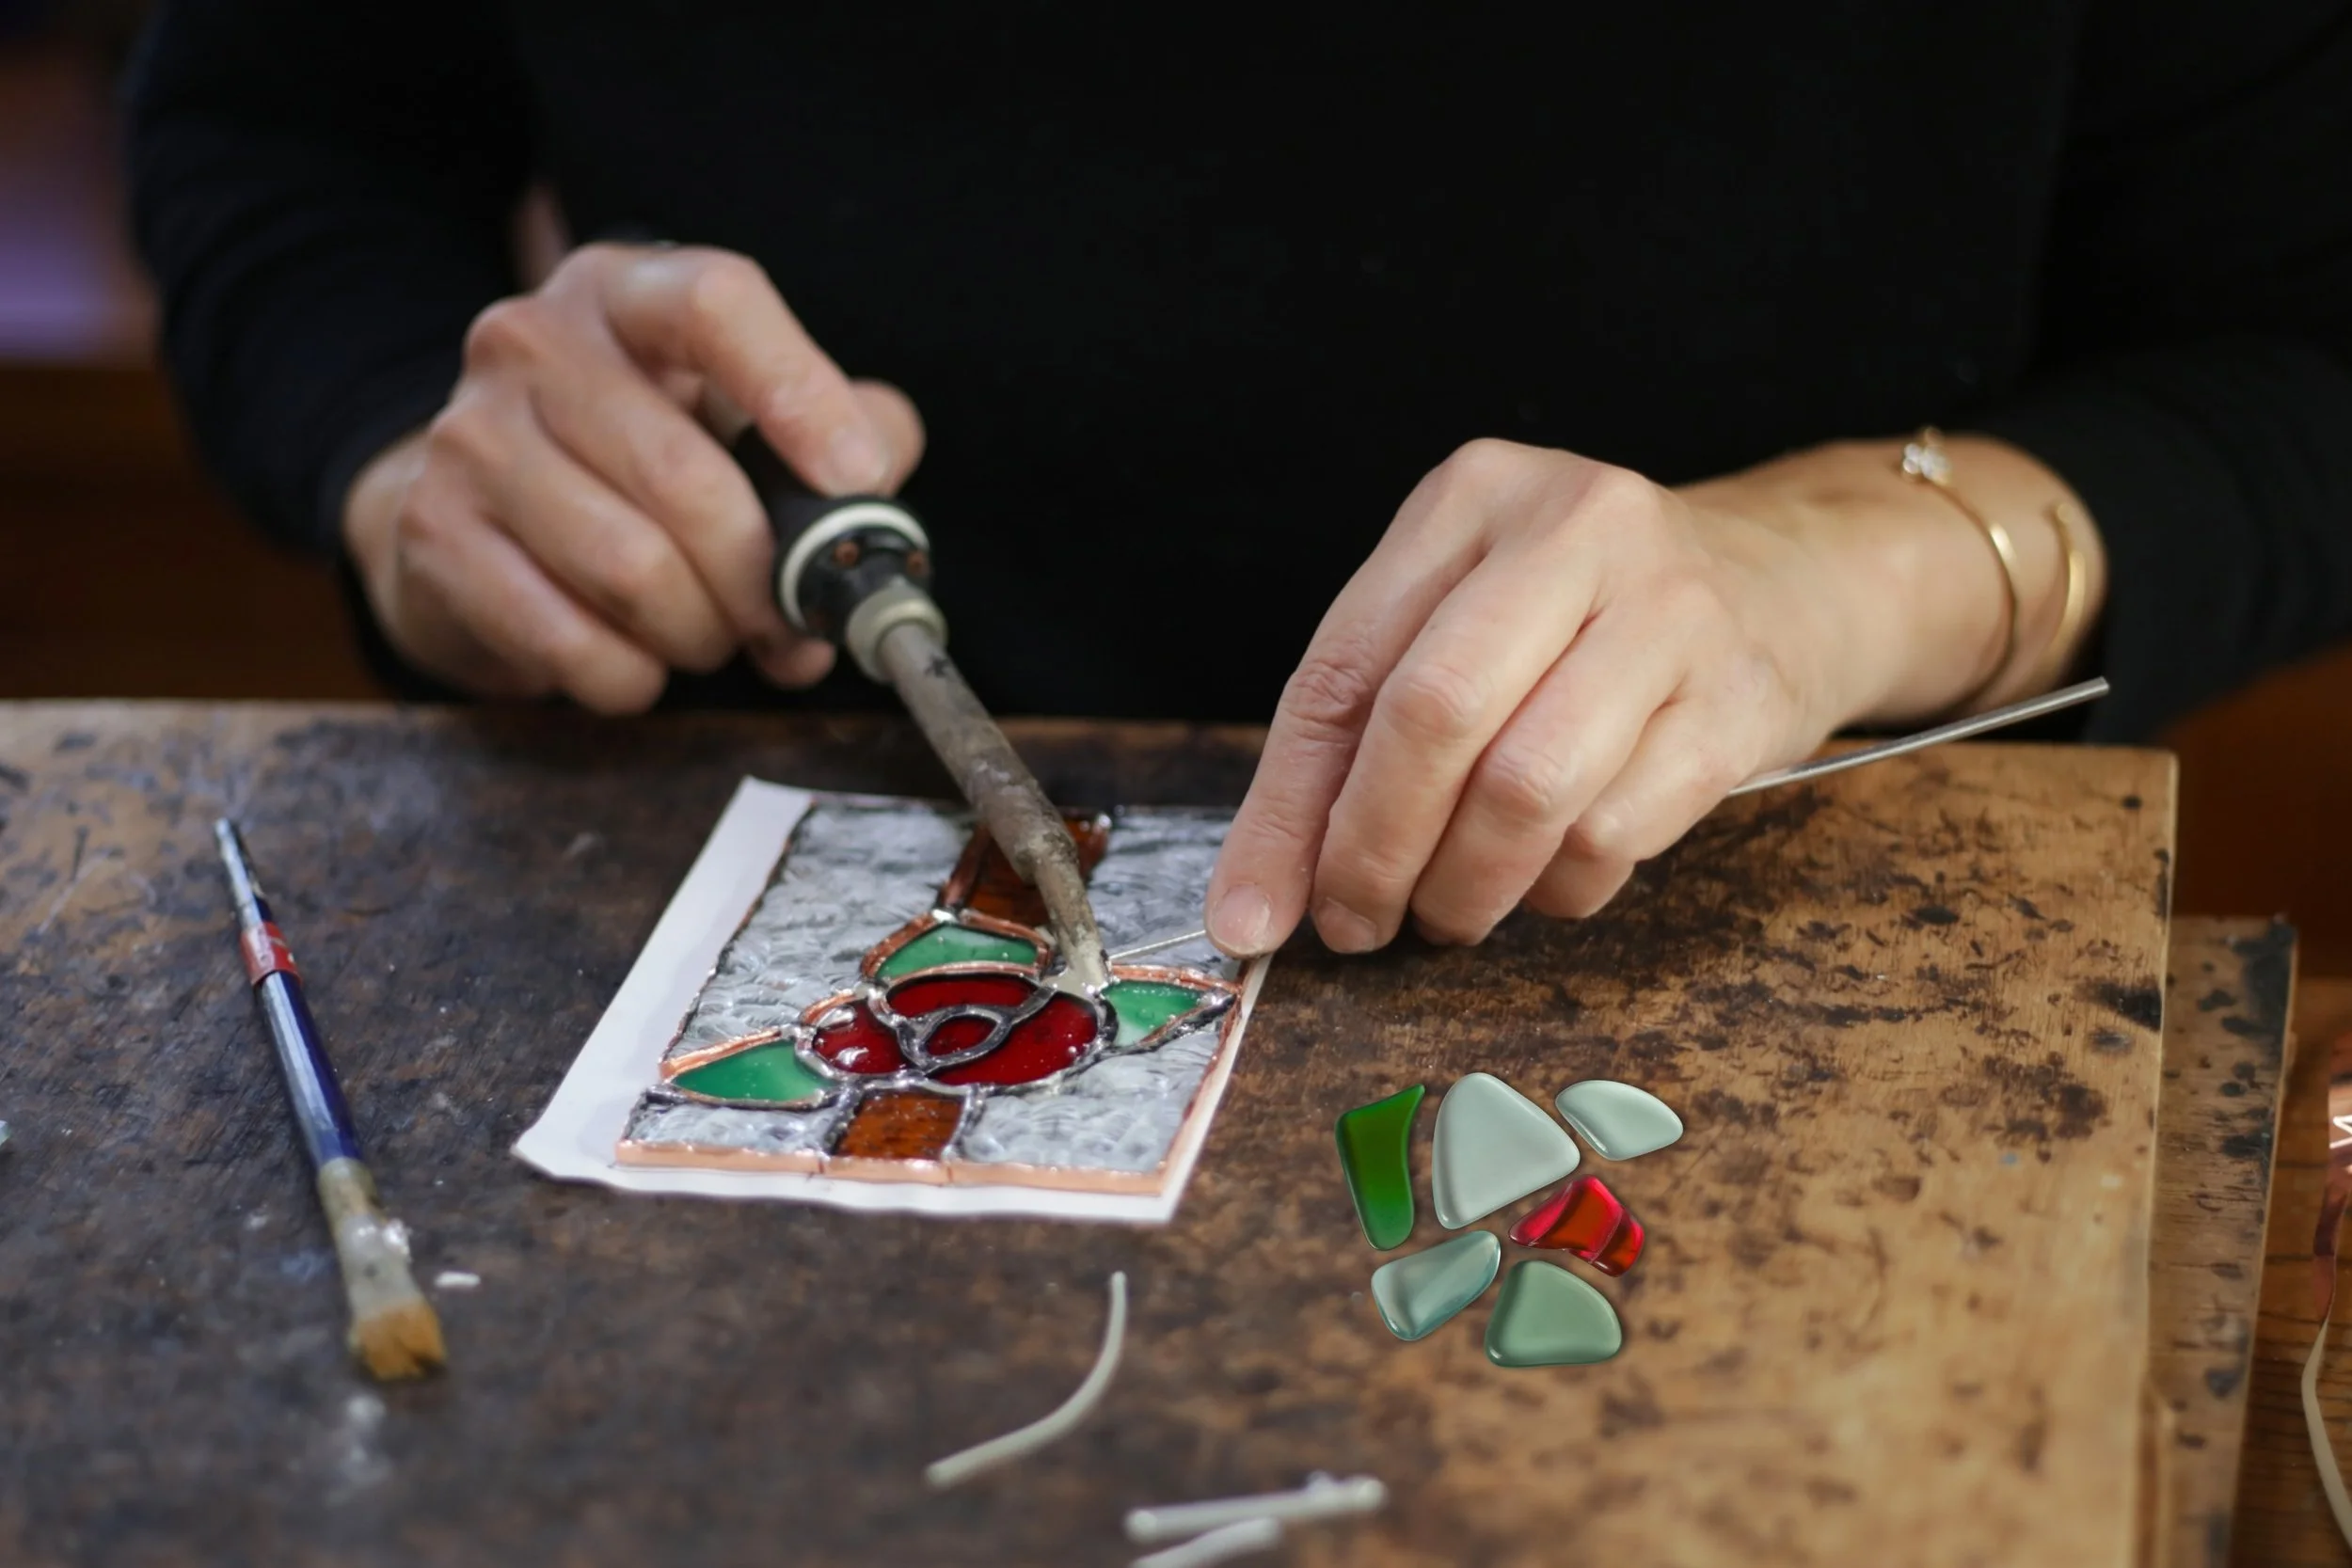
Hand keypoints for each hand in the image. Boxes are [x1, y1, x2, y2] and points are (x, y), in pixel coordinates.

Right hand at [343, 243, 923, 710]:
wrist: (482, 508)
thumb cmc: (646, 461)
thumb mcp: (752, 418)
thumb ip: (850, 432)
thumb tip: (879, 494)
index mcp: (627, 293)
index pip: (717, 304)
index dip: (800, 395)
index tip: (855, 477)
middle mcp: (531, 342)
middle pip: (685, 477)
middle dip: (763, 579)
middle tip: (790, 623)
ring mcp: (470, 436)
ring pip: (632, 570)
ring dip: (701, 634)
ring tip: (712, 636)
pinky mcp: (434, 535)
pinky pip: (570, 642)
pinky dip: (631, 676)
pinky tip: (638, 659)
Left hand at [1204, 434, 2097, 953]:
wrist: (1790, 579)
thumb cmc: (1581, 618)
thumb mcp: (1459, 622)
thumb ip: (1353, 738)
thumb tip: (1257, 903)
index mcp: (1473, 495)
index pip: (1344, 669)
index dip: (1287, 810)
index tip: (1251, 914)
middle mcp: (1575, 529)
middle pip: (1434, 718)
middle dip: (1372, 852)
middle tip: (1356, 925)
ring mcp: (1670, 610)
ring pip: (1527, 789)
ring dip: (1464, 887)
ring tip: (1447, 913)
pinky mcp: (1740, 700)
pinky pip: (1614, 834)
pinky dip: (1556, 889)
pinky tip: (1546, 881)